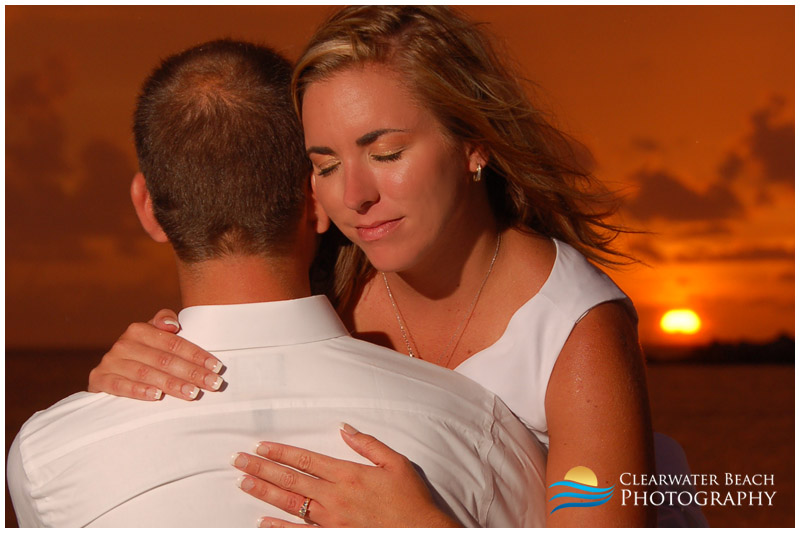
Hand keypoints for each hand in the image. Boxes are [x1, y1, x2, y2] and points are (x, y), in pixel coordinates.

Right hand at [87, 309, 224, 400]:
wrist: (107, 372)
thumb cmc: (141, 353)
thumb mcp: (153, 335)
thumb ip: (164, 322)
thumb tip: (173, 324)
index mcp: (139, 330)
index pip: (174, 344)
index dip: (197, 355)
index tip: (217, 367)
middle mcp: (124, 344)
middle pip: (164, 360)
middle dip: (192, 372)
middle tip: (213, 383)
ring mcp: (111, 361)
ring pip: (147, 374)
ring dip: (172, 385)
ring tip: (192, 393)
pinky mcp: (99, 379)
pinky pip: (121, 386)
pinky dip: (139, 391)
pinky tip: (157, 397)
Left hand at [231, 423, 460, 527]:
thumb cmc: (411, 499)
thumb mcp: (397, 463)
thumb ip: (368, 445)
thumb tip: (344, 428)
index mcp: (348, 475)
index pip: (306, 460)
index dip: (281, 452)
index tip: (261, 446)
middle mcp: (334, 497)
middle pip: (290, 479)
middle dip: (261, 468)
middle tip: (238, 460)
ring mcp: (331, 520)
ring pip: (290, 503)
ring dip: (264, 492)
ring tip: (242, 482)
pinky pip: (300, 531)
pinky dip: (279, 526)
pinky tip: (261, 520)